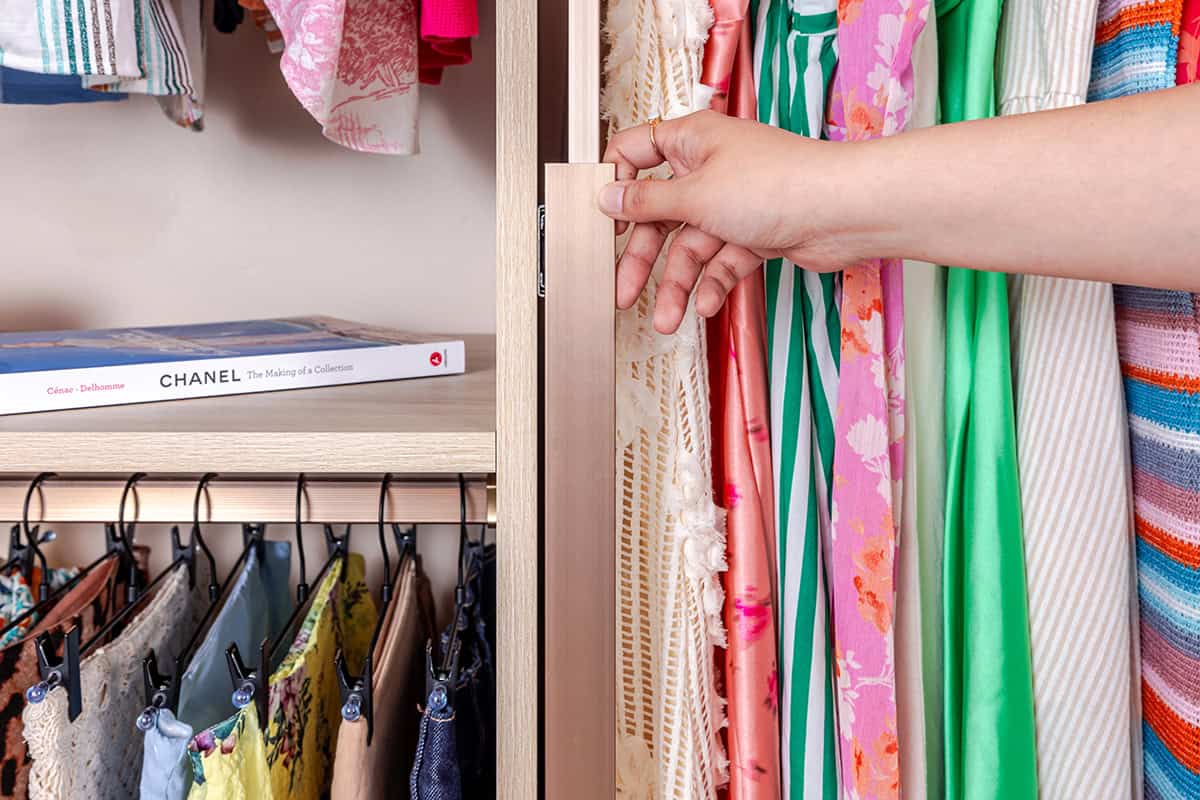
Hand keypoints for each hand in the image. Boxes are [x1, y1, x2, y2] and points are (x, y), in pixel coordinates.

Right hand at [599, 110, 862, 332]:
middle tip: (623, 291)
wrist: (844, 213)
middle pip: (660, 213)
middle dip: (642, 257)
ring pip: (691, 246)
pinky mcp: (756, 232)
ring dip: (677, 284)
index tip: (602, 219)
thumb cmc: (778, 185)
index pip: (637, 150)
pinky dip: (714, 283)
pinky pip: (722, 260)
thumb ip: (646, 202)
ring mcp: (734, 202)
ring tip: (665, 319)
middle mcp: (711, 168)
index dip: (616, 182)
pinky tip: (707, 306)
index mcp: (693, 140)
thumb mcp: (695, 196)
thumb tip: (608, 196)